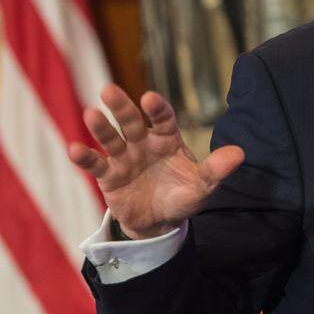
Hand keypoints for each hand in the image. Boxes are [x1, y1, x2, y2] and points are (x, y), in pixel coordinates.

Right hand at [67, 84, 244, 238]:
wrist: (159, 222)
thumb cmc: (182, 196)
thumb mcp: (202, 186)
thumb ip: (217, 169)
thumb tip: (240, 153)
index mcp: (167, 139)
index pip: (162, 118)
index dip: (156, 108)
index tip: (150, 98)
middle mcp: (143, 142)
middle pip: (131, 120)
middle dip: (121, 107)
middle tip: (108, 90)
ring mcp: (124, 157)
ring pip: (111, 138)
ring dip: (100, 127)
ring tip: (90, 114)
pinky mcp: (109, 176)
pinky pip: (96, 165)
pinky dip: (85, 157)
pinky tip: (73, 148)